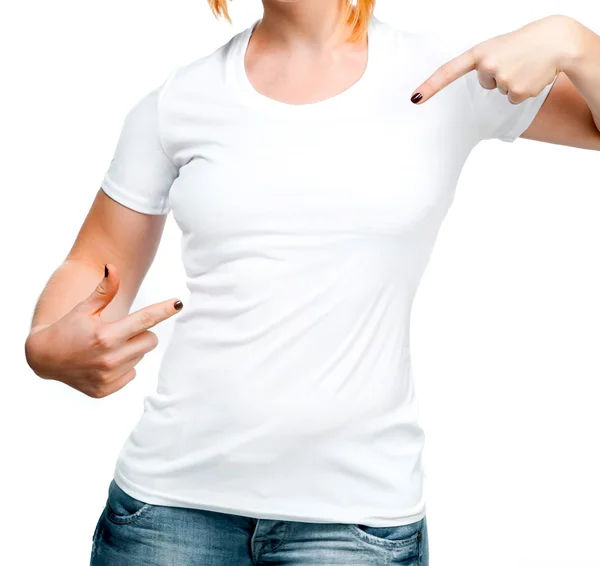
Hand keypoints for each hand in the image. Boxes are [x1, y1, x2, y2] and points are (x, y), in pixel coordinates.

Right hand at [24, 264, 183, 398]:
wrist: (44, 358)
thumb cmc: (67, 328)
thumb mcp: (84, 308)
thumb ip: (104, 291)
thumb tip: (113, 268)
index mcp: (106, 335)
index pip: (144, 320)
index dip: (163, 310)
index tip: (179, 303)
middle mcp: (109, 358)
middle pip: (150, 340)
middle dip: (140, 333)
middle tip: (119, 332)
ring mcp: (108, 377)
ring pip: (141, 356)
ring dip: (130, 350)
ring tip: (107, 348)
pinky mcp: (105, 390)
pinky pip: (131, 374)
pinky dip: (122, 368)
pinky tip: (103, 363)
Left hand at [410, 15, 580, 104]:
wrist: (557, 41)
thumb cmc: (526, 43)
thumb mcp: (499, 47)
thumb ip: (485, 63)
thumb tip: (486, 84)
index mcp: (479, 52)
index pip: (448, 71)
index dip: (430, 86)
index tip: (415, 99)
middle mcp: (487, 66)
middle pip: (485, 82)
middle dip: (498, 74)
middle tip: (515, 58)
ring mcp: (501, 80)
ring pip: (500, 90)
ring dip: (512, 80)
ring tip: (526, 64)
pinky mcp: (516, 92)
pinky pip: (512, 98)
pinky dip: (523, 89)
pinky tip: (532, 74)